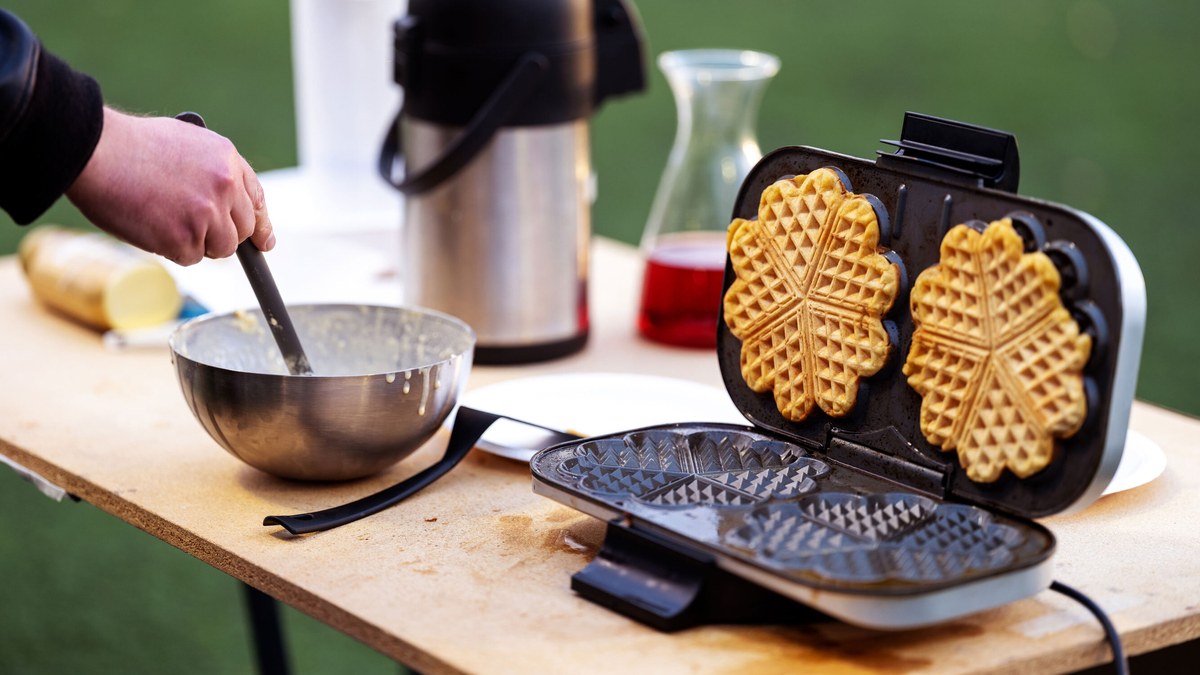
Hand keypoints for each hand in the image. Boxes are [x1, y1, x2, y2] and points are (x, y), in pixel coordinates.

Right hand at [65, 107, 274, 265]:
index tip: (263, 242)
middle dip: (220, 234)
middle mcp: (224, 188)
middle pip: (242, 232)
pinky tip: (151, 225)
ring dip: (197, 243)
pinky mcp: (183, 238)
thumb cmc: (130, 145)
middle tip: (192, 227)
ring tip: (165, 218)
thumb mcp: (186, 141)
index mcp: (227, 160)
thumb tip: (229, 203)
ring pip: (219, 248)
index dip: (261, 225)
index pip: (257, 200)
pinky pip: (190, 257)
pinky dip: (172, 249)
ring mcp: (206, 215)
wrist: (94, 150)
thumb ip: (213, 171)